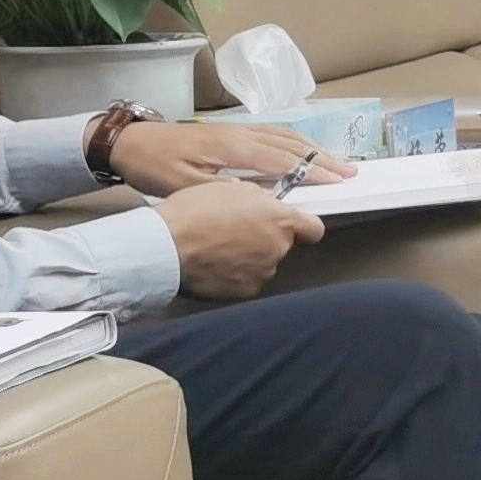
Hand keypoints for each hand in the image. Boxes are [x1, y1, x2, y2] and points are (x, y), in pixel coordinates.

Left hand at [112, 120, 354, 196]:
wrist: (130, 141)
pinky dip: (296, 141)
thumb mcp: (182, 186)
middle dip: (323, 158)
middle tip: (351, 171)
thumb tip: (259, 198)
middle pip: (292, 143)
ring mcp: (238, 129)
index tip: (339, 180)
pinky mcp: (231, 130)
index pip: (283, 159)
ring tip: (336, 161)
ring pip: (286, 135)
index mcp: (234, 146)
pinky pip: (274, 132)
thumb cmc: (155, 166)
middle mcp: (242, 133)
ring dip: (314, 148)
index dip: (313, 171)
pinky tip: (303, 149)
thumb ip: (222, 191)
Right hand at [157, 180, 322, 299]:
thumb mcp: (231, 188)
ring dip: (250, 257)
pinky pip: (246, 280)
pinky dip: (235, 274)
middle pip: (283, 245)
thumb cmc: (195, 212)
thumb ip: (259, 199)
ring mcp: (263, 273)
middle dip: (266, 238)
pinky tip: (214, 264)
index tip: (293, 225)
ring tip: (219, 247)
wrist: (166, 247)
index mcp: (281, 221)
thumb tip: (265, 204)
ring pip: (264, 263)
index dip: (303, 226)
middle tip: (236, 230)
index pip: (314, 229)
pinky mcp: (244, 291)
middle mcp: (279, 249)